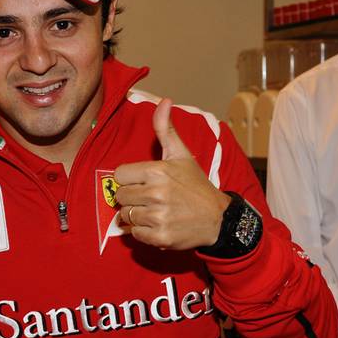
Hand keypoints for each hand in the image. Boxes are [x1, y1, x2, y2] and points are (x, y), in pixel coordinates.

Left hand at [114, 99, 229, 249]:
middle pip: (120, 196)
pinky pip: (134, 234)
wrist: (218, 218)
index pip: (119, 175)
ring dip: (136, 216)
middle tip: (150, 198)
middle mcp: (156, 193)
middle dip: (131, 198)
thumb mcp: (181, 154)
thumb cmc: (195, 185)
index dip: (129, 179)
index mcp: (157, 170)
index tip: (143, 182)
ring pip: (125, 216)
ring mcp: (158, 216)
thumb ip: (166, 128)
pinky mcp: (160, 237)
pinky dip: (143, 232)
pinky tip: (158, 224)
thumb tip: (164, 101)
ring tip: (154, 211)